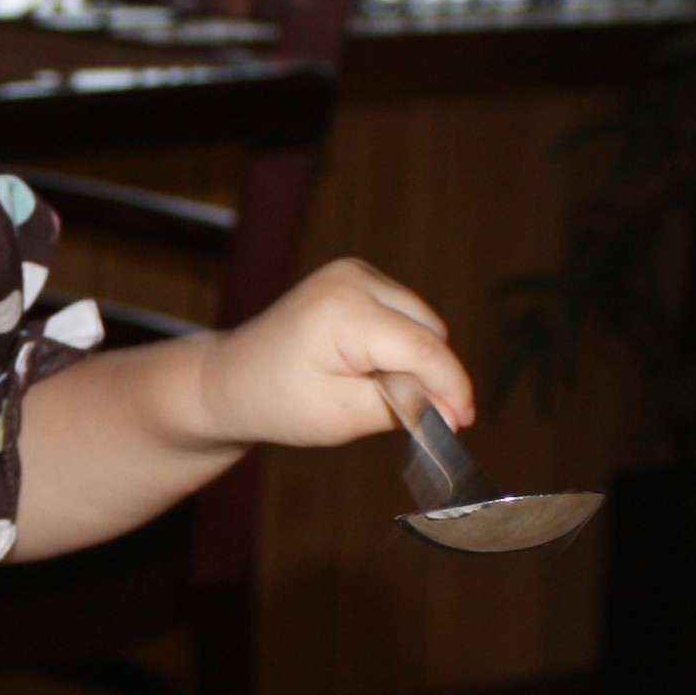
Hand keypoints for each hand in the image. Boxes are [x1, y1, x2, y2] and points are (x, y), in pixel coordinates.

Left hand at [195, 258, 474, 450]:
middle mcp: (352, 279)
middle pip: (430, 331)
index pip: (424, 347)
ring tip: (377, 391)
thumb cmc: (277, 400)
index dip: (452, 387)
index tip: (464, 422)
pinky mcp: (355, 278)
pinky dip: (400, 345)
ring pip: (422, 322)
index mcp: (344, 310)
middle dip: (431, 375)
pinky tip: (369, 369)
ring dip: (416, 359)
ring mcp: (353, 272)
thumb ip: (406, 406)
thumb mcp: (346, 415)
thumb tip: (453, 406)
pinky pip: (403, 315)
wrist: (231, 380)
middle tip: (414, 418)